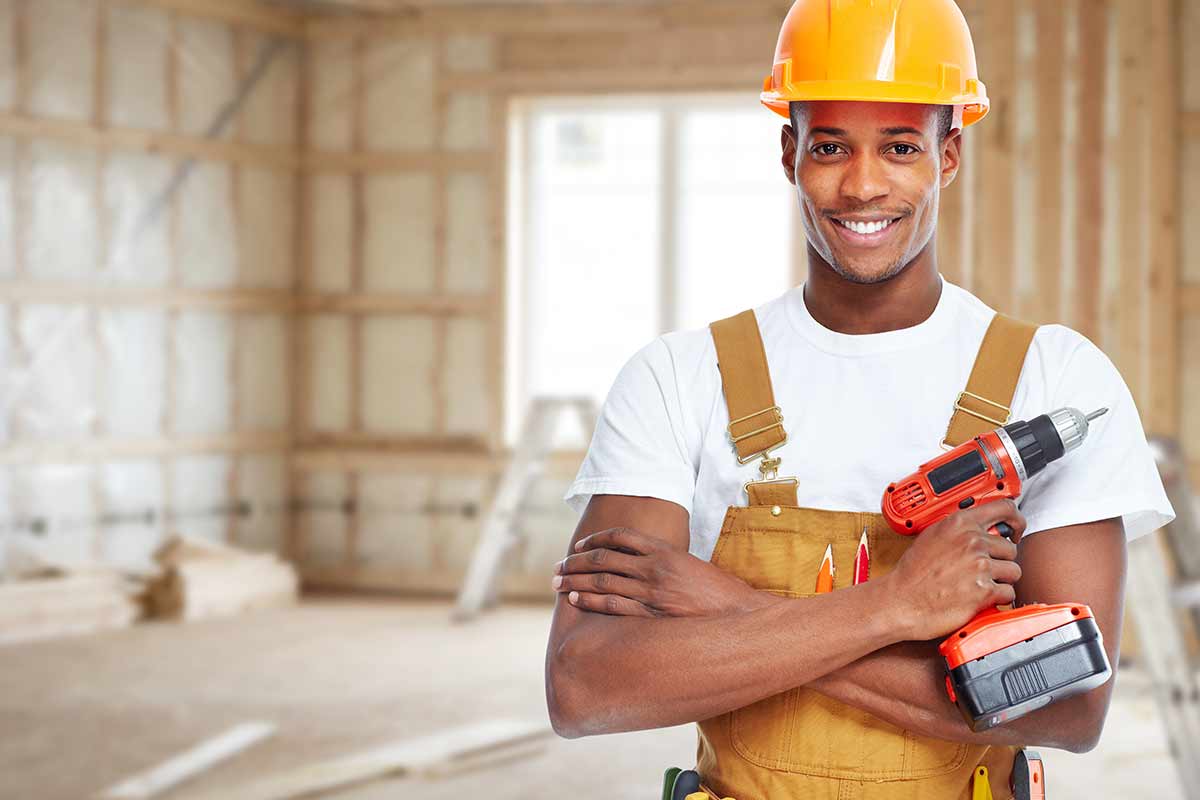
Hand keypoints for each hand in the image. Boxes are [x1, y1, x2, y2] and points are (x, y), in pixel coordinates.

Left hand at [551, 526, 777, 617]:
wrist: (742, 616)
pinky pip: (613, 606)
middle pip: (603, 559)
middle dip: (575, 564)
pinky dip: (590, 602)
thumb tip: (641, 565)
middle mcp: (654, 567)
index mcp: (665, 550)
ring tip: (557, 584)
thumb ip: (666, 563)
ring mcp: (652, 591)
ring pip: (602, 582)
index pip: (620, 537)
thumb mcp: (692, 566)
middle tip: (557, 569)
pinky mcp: (653, 614)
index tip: (579, 548)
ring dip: (575, 582)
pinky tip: (575, 601)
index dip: (595, 540)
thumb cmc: (721, 594)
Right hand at [886, 498, 1026, 640]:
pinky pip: (1009, 593)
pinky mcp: (984, 591)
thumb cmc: (912, 573)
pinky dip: (998, 598)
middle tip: (983, 569)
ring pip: (1013, 571)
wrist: (901, 600)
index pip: (1005, 509)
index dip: (1016, 520)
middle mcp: (973, 541)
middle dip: (1000, 560)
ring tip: (979, 584)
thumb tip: (982, 528)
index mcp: (960, 523)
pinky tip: (979, 597)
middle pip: (1010, 548)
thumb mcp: (932, 536)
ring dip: (1001, 580)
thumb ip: (959, 529)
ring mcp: (980, 566)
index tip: (1016, 529)